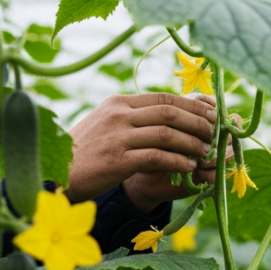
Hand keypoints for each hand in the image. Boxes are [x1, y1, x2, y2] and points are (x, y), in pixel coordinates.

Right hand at [66, 93, 217, 212]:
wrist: (55, 172)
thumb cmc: (85, 151)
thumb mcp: (106, 124)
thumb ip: (133, 117)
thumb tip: (169, 114)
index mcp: (118, 103)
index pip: (163, 98)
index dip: (192, 105)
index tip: (213, 114)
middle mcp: (119, 115)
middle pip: (169, 112)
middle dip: (198, 122)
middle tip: (216, 133)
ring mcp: (117, 137)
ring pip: (166, 134)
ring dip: (192, 143)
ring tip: (206, 152)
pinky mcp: (117, 160)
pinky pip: (156, 157)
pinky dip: (177, 161)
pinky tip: (189, 167)